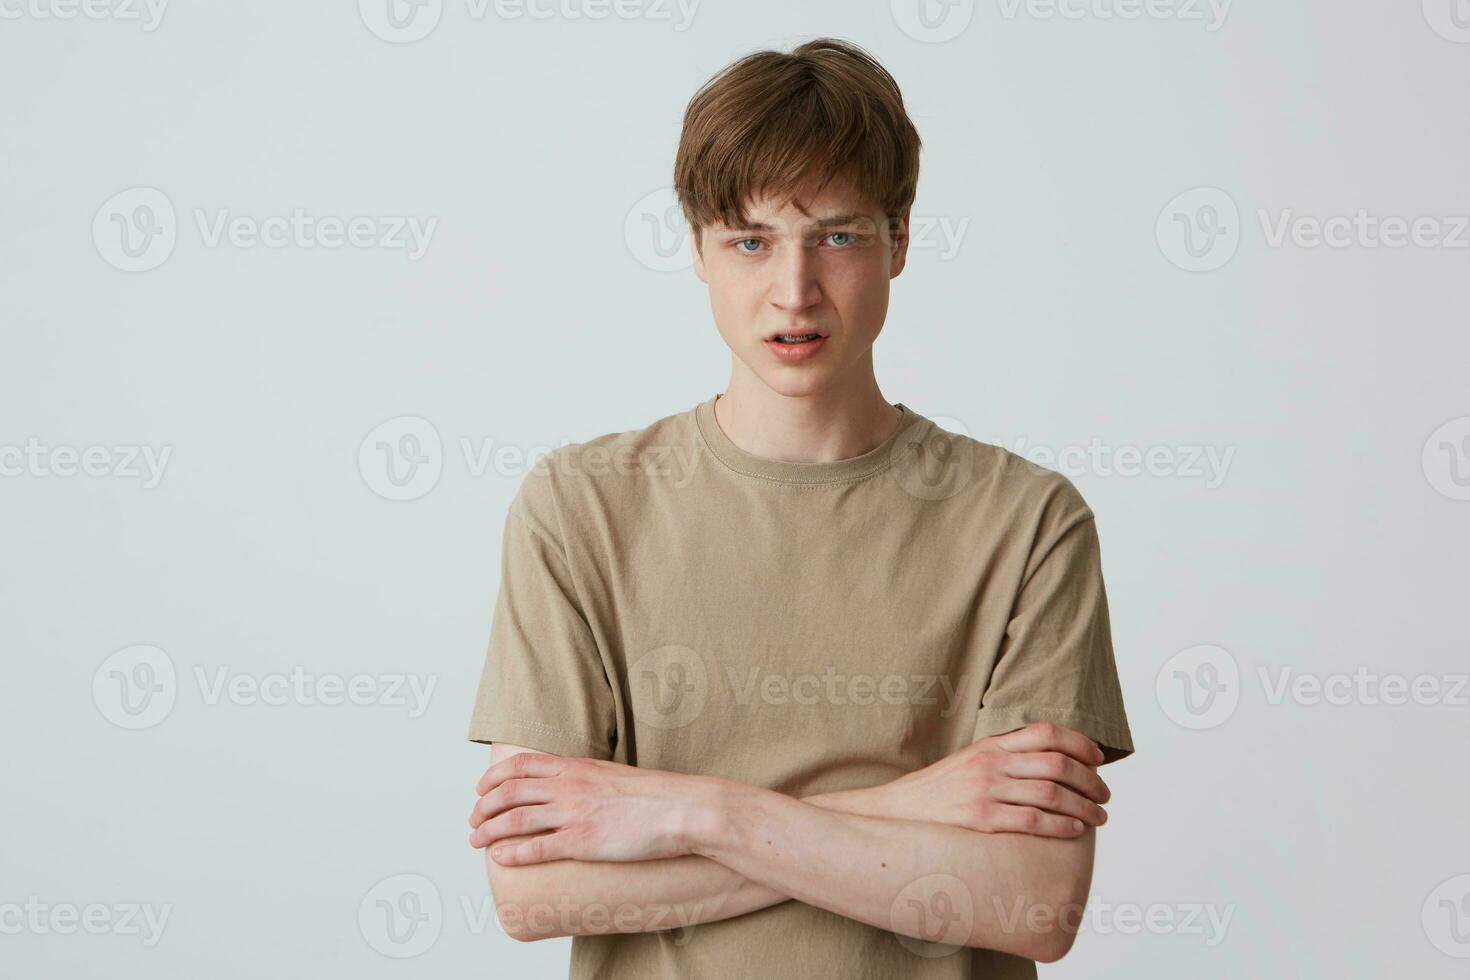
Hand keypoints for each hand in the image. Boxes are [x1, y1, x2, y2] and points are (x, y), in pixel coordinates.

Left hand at [468, 753, 716, 865]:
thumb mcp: (611, 775)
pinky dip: (512, 853)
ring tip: (477, 841)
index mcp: (575, 767)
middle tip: (473, 821)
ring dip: (488, 831)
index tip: (480, 790)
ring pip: (514, 819)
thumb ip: (586, 779)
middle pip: (509, 792)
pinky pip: (536, 847)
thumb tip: (569, 788)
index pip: (520, 765)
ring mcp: (574, 814)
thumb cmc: (653, 796)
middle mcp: (568, 787)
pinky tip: (500, 858)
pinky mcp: (582, 842)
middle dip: (483, 807)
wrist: (681, 809)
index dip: (493, 778)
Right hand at [870, 722, 1110, 837]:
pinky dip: (1062, 825)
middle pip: (1057, 763)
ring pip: (1051, 792)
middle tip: (1106, 795)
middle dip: (1091, 780)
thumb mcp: (969, 762)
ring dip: (1084, 806)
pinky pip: (1032, 820)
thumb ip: (1003, 757)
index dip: (1080, 744)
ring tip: (1100, 817)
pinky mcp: (980, 819)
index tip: (1098, 760)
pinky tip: (1075, 830)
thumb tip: (1048, 763)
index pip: (1046, 733)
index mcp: (990, 745)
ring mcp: (985, 790)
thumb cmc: (939, 791)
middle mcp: (990, 763)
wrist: (897, 813)